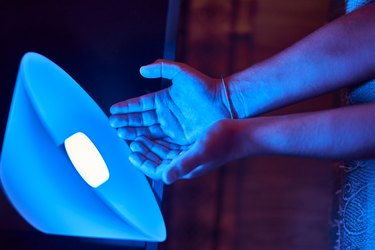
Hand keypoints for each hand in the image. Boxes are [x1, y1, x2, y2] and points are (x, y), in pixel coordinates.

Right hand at [109, 59, 231, 144]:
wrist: (224, 103)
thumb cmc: (205, 87)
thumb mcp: (182, 72)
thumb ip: (162, 67)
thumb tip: (142, 69)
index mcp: (164, 99)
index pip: (141, 104)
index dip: (127, 106)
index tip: (113, 109)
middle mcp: (165, 114)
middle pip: (141, 119)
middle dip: (126, 121)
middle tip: (112, 123)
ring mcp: (172, 127)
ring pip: (148, 130)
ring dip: (133, 131)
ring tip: (119, 132)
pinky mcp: (179, 138)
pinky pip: (160, 141)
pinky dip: (148, 142)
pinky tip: (137, 142)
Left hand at [128, 119, 244, 183]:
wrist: (241, 134)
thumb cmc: (223, 142)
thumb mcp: (200, 151)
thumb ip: (183, 165)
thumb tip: (165, 178)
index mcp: (185, 168)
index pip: (158, 170)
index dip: (143, 164)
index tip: (131, 155)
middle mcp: (186, 163)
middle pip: (158, 162)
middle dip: (144, 154)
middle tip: (131, 143)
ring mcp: (190, 155)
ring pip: (164, 154)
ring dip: (151, 147)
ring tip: (139, 138)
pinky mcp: (193, 147)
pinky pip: (172, 146)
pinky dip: (161, 142)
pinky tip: (156, 135)